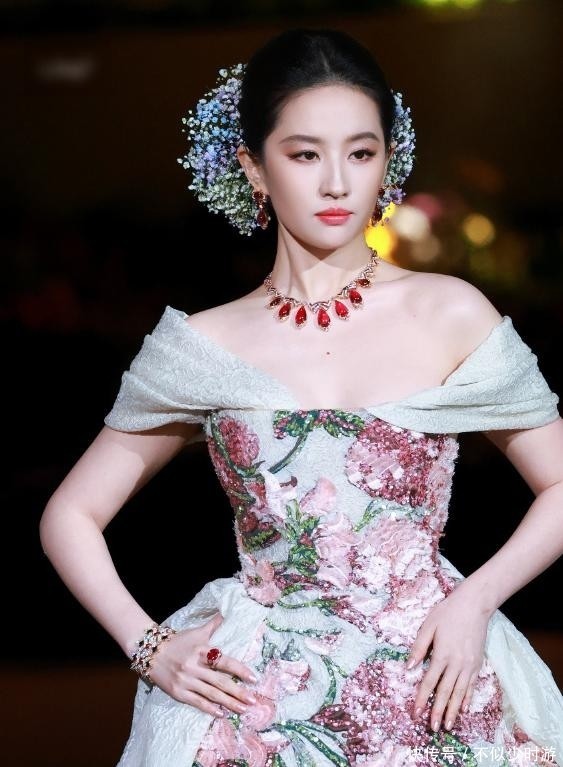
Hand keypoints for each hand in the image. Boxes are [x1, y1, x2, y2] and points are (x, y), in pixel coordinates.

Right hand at [145, 612, 258, 716]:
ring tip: (243, 709)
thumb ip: (212, 625)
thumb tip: (225, 613)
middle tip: (253, 700)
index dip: (240, 670)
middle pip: (220, 681)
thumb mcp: (196, 632)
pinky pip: (197, 702)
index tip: (254, 678)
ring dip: (229, 703)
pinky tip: (222, 713)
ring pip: (211, 694)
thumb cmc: (178, 642)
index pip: (224, 662)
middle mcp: (195, 667)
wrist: (151, 652)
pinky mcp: (178, 692)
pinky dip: (209, 708)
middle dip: (238, 692)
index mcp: (201, 651)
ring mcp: (186, 681)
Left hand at [406, 583, 492, 731]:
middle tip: (432, 728)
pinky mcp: (477, 664)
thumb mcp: (428, 626)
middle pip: (445, 692)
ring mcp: (469, 665)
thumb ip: (419, 647)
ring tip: (447, 725)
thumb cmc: (448, 613)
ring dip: (452, 710)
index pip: (429, 682)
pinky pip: (471, 686)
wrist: (474, 605)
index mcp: (442, 654)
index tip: (416, 713)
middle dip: (437, 711)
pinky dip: (467, 699)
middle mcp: (456, 663)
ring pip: (460, 693)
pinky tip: (463, 709)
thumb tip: (409, 667)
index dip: (422, 699)